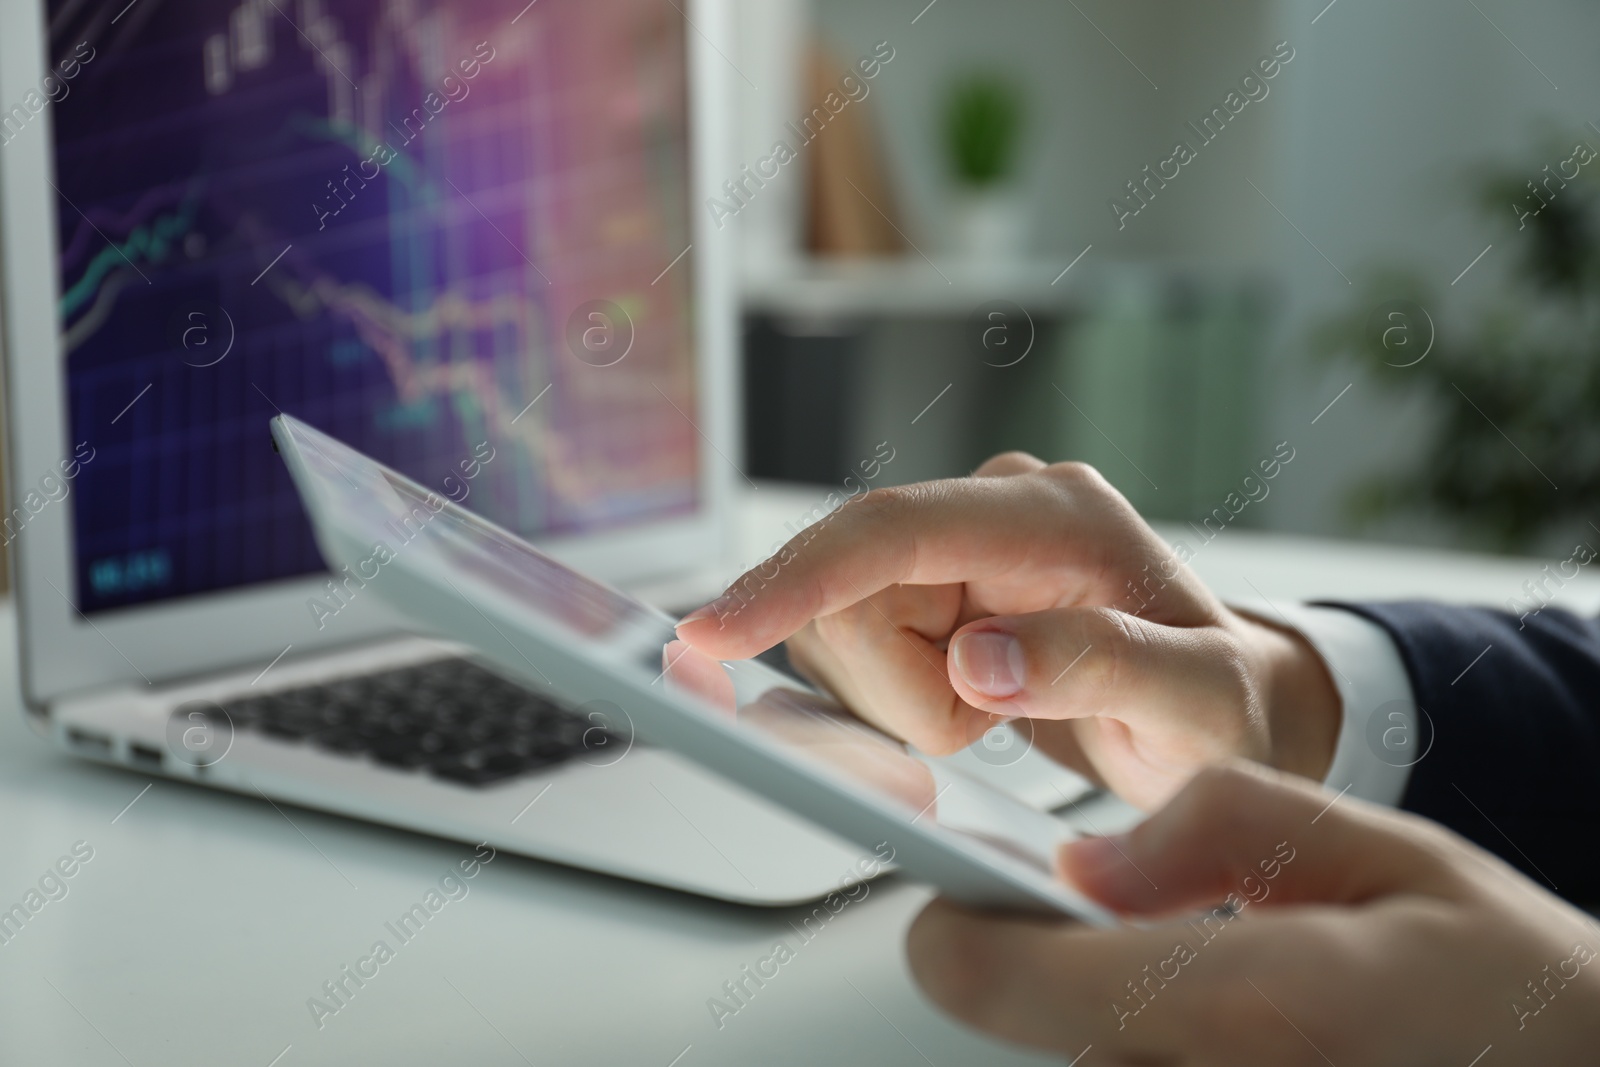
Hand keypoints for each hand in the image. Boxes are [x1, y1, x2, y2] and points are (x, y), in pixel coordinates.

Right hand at [675, 453, 1339, 809]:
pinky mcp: (925, 583)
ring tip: (988, 718)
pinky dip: (886, 698)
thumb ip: (1101, 671)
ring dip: (892, 699)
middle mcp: (994, 507)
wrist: (1218, 712)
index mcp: (1055, 515)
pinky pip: (847, 642)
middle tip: (984, 731)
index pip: (893, 530)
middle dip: (892, 690)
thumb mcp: (1198, 707)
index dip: (796, 579)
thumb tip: (977, 661)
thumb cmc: (1220, 708)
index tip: (711, 634)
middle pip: (848, 593)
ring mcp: (954, 544)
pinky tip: (958, 705)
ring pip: (836, 625)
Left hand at [908, 763, 1599, 1065]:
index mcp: (1252, 1007)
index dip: (959, 933)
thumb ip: (1220, 830)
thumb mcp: (1386, 851)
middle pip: (1038, 1038)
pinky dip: (1148, 1050)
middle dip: (1049, 974)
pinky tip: (1209, 1029)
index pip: (1001, 982)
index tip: (964, 901)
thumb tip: (1079, 864)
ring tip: (1192, 984)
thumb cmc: (1505, 981)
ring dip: (1105, 1020)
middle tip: (1122, 932)